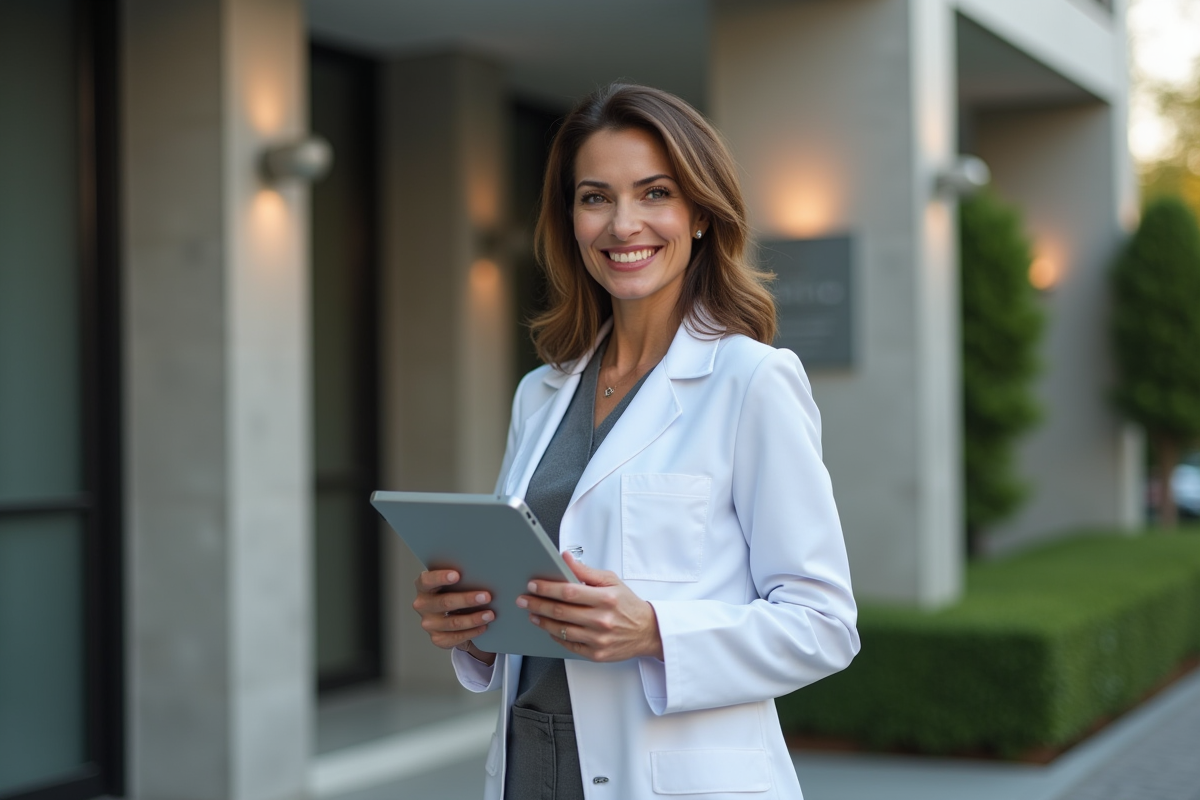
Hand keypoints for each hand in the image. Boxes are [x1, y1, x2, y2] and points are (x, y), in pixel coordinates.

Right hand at [412, 569, 496, 664]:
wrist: (452, 614)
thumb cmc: (454, 591)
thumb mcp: (453, 582)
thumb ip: (460, 578)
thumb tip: (481, 573)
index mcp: (423, 586)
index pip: (427, 580)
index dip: (440, 577)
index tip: (457, 575)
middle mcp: (422, 605)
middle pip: (445, 602)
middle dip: (467, 599)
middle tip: (486, 596)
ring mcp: (429, 623)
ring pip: (453, 622)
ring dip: (473, 619)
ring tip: (489, 614)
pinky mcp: (437, 638)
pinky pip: (456, 637)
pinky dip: (472, 632)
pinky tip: (483, 626)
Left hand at [517, 553, 663, 661]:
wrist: (647, 631)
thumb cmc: (628, 604)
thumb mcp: (612, 581)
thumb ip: (586, 571)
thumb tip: (565, 558)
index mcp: (606, 598)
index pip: (569, 592)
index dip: (547, 588)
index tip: (533, 585)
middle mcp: (602, 620)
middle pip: (561, 611)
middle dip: (537, 604)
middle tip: (524, 599)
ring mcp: (598, 639)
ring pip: (561, 629)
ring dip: (542, 621)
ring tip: (532, 613)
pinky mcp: (596, 654)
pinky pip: (569, 644)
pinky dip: (555, 635)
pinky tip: (548, 627)